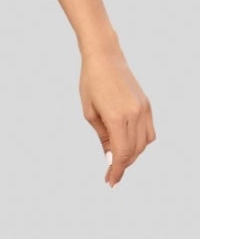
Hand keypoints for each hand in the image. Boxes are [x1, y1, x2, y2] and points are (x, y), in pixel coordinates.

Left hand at [78, 47, 154, 187]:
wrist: (105, 57)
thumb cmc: (91, 82)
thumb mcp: (90, 112)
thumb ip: (103, 137)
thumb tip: (111, 158)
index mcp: (116, 116)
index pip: (121, 153)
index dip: (117, 170)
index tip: (110, 181)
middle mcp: (134, 114)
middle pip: (133, 151)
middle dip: (123, 165)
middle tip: (112, 174)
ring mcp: (143, 109)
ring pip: (144, 144)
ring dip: (133, 155)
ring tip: (120, 159)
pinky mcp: (147, 105)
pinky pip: (149, 132)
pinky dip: (142, 143)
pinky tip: (131, 145)